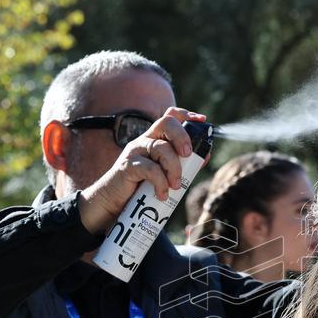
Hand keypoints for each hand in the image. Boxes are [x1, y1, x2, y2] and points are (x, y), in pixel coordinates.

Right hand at [79, 108, 206, 233]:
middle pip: (165, 123)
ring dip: (174, 168)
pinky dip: (161, 183)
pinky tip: (162, 194)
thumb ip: (181, 164)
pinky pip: (150, 169)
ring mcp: (135, 151)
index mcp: (155, 139)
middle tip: (189, 155)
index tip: (201, 120)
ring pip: (160, 147)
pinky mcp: (128, 166)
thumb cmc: (141, 187)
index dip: (186, 115)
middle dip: (182, 137)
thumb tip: (204, 157)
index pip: (169, 116)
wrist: (113, 201)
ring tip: (176, 186)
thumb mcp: (164, 172)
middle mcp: (145, 140)